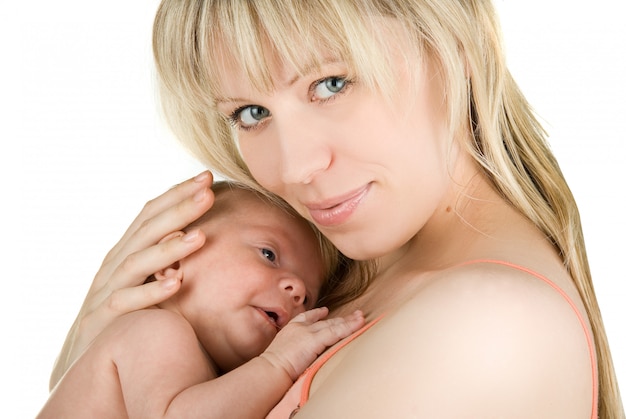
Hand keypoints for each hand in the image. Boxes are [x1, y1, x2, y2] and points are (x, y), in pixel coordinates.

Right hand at [49, 171, 214, 389]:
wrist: (87, 359)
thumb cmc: (129, 316)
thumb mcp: (146, 281)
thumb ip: (165, 259)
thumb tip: (200, 231)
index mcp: (126, 251)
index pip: (150, 214)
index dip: (176, 194)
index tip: (206, 177)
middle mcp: (114, 265)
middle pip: (146, 230)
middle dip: (179, 210)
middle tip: (208, 193)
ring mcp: (106, 291)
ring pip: (137, 263)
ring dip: (170, 248)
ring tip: (200, 236)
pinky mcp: (102, 320)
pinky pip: (126, 303)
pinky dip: (151, 292)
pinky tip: (177, 282)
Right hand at [260, 308, 365, 380]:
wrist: (270, 369)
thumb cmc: (272, 368)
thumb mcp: (280, 355)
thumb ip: (292, 353)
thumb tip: (297, 361)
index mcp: (291, 330)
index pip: (306, 318)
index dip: (317, 314)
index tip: (325, 311)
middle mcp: (300, 328)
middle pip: (324, 321)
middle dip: (340, 319)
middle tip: (354, 315)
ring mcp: (308, 332)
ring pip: (333, 325)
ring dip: (349, 321)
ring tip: (361, 318)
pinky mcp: (315, 339)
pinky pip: (337, 331)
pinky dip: (350, 327)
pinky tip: (359, 324)